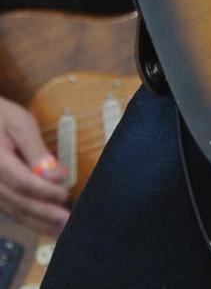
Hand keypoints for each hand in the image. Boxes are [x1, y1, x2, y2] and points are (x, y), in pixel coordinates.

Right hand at [0, 97, 69, 235]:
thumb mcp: (21, 124)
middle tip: (66, 222)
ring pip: (14, 210)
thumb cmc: (2, 117)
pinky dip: (28, 218)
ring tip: (59, 230)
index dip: (44, 191)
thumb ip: (36, 150)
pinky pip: (10, 209)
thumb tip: (55, 175)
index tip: (65, 195)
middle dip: (44, 214)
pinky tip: (44, 224)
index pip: (22, 182)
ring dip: (37, 222)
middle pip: (18, 202)